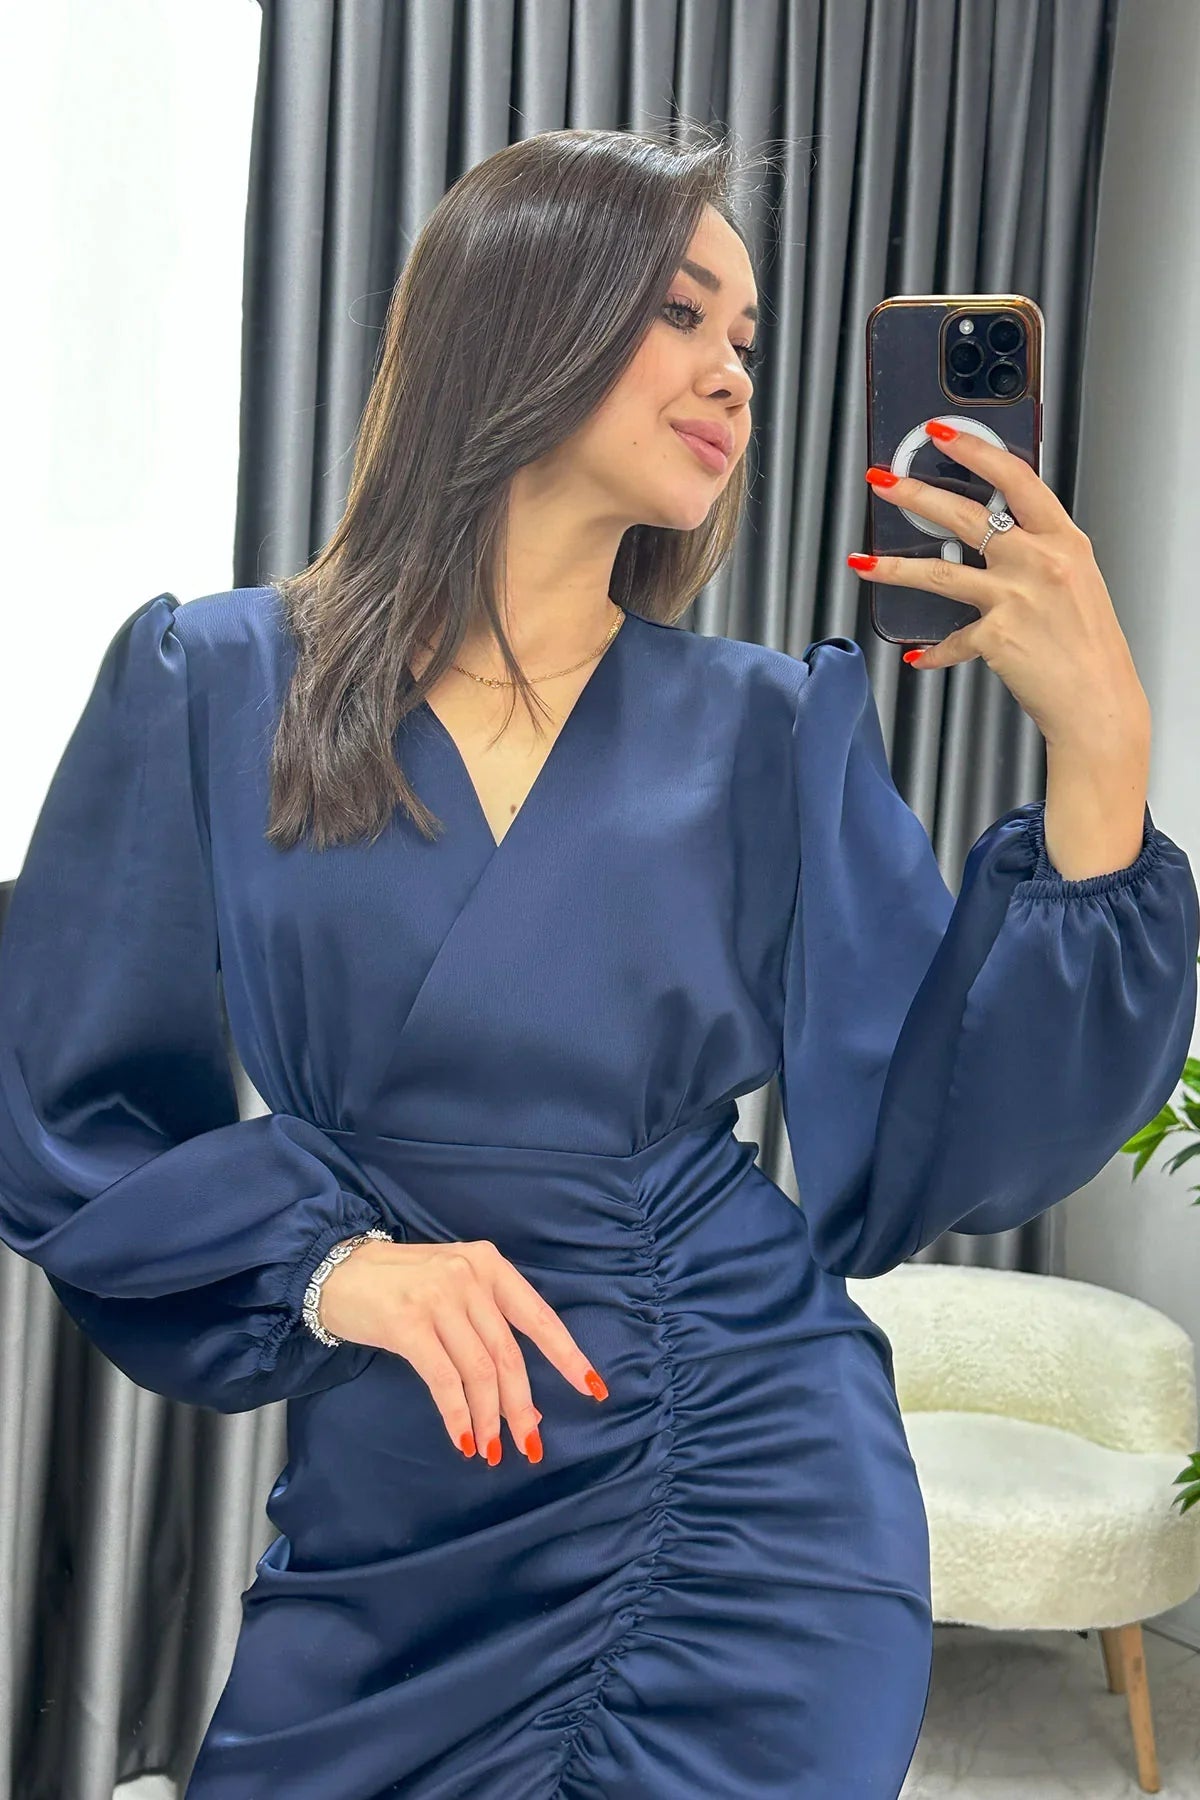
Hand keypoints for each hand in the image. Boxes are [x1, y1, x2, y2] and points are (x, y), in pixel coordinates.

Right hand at [319, 1236, 607, 1464]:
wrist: (335, 1270)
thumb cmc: (400, 1284)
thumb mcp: (453, 1285)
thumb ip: (486, 1325)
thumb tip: (520, 1394)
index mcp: (489, 1265)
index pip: (539, 1316)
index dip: (567, 1356)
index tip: (593, 1388)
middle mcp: (469, 1276)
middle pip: (509, 1354)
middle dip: (523, 1405)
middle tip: (531, 1443)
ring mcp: (438, 1297)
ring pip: (480, 1371)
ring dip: (490, 1418)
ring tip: (494, 1449)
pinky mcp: (408, 1323)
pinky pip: (444, 1379)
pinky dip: (458, 1415)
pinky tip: (463, 1438)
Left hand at [850, 418, 1150, 750]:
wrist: (1098, 701)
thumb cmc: (1089, 645)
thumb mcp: (1076, 581)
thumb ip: (1039, 552)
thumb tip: (998, 535)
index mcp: (1063, 540)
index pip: (1015, 478)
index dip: (975, 450)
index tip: (943, 434)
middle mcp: (1039, 562)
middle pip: (966, 515)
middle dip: (916, 494)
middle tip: (884, 480)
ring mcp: (1015, 598)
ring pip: (939, 572)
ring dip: (893, 566)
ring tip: (863, 559)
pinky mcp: (994, 636)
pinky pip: (951, 639)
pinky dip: (935, 651)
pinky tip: (920, 654)